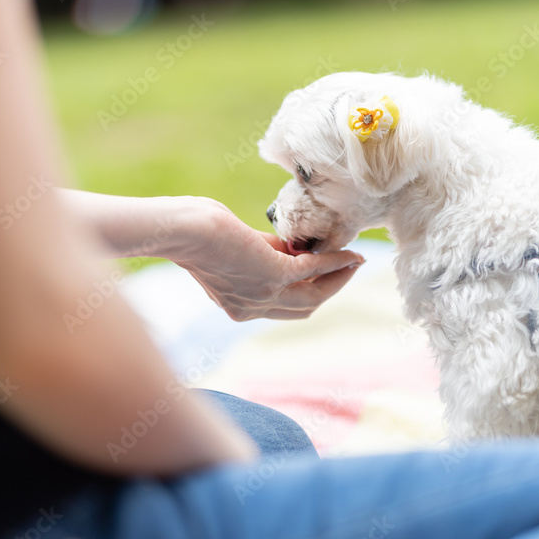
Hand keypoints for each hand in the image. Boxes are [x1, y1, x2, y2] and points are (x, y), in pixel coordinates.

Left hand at [172, 198, 364, 320]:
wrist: (182, 230)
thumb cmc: (195, 230)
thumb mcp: (233, 248)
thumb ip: (261, 251)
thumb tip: (288, 246)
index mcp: (237, 305)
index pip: (279, 307)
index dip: (305, 291)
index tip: (324, 272)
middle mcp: (250, 308)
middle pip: (303, 308)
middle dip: (329, 289)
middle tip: (348, 268)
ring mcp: (263, 295)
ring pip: (314, 296)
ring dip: (338, 279)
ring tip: (355, 260)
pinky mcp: (272, 276)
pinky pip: (312, 271)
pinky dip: (332, 262)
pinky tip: (346, 253)